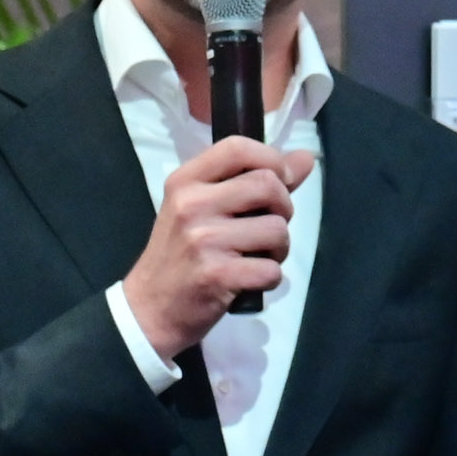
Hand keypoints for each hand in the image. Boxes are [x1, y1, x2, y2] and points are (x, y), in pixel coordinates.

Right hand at [121, 136, 315, 355]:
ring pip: (277, 229)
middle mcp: (191, 205)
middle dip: (284, 208)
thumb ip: (252, 180)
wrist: (150, 307)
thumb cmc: (181, 254)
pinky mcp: (216, 275)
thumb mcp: (203, 209)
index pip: (238, 147)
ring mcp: (203, 240)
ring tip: (258, 257)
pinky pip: (271, 269)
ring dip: (279, 248)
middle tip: (269, 227)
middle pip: (267, 184)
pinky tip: (251, 280)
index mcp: (186, 181)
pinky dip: (270, 278)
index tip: (281, 181)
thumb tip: (306, 158)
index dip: (272, 159)